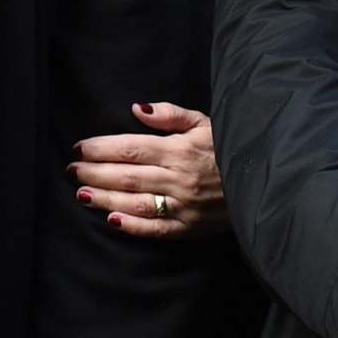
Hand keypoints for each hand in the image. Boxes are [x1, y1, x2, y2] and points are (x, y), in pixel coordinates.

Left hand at [71, 103, 223, 237]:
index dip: (100, 149)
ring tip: (81, 193)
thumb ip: (171, 114)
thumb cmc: (230, 149)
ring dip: (104, 198)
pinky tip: (111, 220)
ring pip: (135, 202)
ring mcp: (185, 206)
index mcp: (180, 151)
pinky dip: (132, 226)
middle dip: (94, 172)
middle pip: (127, 175)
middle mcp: (179, 179)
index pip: (130, 149)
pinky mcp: (190, 228)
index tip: (78, 148)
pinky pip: (157, 229)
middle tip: (70, 170)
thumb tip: (137, 109)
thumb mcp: (206, 123)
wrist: (267, 183)